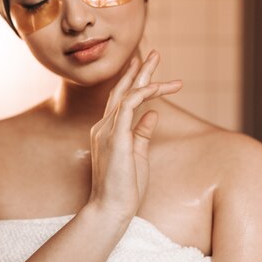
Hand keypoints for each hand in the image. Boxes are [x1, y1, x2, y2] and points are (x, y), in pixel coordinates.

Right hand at [86, 50, 182, 220]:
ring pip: (125, 94)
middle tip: (153, 53)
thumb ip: (142, 133)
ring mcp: (106, 130)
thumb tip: (152, 113)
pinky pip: (127, 107)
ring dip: (143, 76)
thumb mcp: (137, 154)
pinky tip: (154, 87)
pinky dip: (140, 93)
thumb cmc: (125, 186)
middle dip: (138, 70)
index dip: (133, 81)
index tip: (145, 66)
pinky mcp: (115, 137)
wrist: (111, 208)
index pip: (120, 99)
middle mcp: (104, 126)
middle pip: (121, 90)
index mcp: (108, 131)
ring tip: (157, 60)